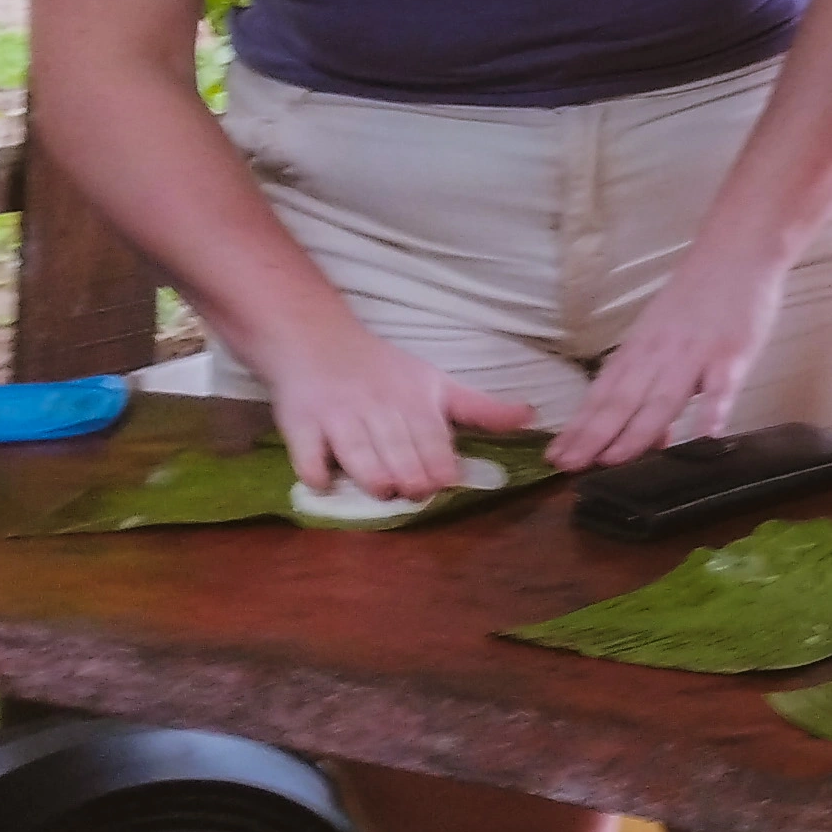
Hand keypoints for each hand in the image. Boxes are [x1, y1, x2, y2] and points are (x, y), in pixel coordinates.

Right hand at [264, 323, 533, 502]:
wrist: (315, 339)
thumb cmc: (382, 370)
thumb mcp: (436, 384)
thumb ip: (480, 409)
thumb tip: (531, 418)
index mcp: (414, 400)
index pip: (430, 434)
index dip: (439, 459)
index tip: (447, 480)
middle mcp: (377, 407)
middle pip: (396, 446)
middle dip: (409, 471)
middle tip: (417, 492)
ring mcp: (337, 416)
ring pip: (356, 450)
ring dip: (370, 473)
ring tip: (383, 491)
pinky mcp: (300, 423)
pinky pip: (307, 452)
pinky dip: (316, 469)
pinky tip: (325, 484)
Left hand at [557, 252, 786, 470]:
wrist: (736, 250)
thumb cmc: (697, 298)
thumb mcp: (664, 337)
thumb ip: (651, 382)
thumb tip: (649, 436)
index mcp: (639, 350)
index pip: (602, 395)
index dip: (579, 427)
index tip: (554, 457)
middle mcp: (658, 355)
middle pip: (622, 400)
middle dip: (594, 436)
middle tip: (569, 467)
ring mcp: (695, 355)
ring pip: (662, 399)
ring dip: (638, 431)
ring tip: (614, 461)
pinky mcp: (733, 354)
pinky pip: (721, 388)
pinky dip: (711, 413)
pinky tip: (703, 440)